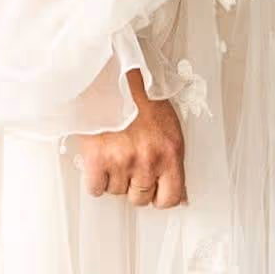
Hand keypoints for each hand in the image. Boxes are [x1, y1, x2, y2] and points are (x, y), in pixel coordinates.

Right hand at [81, 85, 189, 209]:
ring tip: (112, 152)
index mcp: (170, 152)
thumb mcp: (168, 127)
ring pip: (116, 191)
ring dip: (113, 177)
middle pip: (140, 198)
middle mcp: (149, 160)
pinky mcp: (98, 159)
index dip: (159, 197)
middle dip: (133, 185)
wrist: (111, 75)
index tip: (152, 191)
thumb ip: (172, 161)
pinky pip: (96, 188)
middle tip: (128, 162)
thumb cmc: (140, 95)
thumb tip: (179, 196)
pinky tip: (98, 162)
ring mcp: (123, 161)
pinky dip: (95, 179)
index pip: (170, 198)